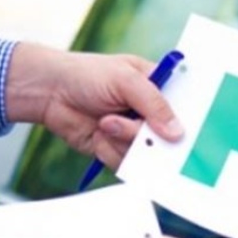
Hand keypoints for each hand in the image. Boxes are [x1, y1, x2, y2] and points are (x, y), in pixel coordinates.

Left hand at [4, 43, 183, 168]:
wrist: (48, 92)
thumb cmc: (87, 75)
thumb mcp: (126, 80)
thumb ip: (154, 104)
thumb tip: (177, 132)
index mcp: (158, 88)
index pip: (185, 108)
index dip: (189, 121)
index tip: (186, 132)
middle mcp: (149, 113)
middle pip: (168, 136)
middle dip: (149, 135)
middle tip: (136, 127)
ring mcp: (134, 133)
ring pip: (146, 153)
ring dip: (124, 140)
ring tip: (105, 123)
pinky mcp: (117, 149)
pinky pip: (125, 162)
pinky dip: (110, 151)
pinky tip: (98, 135)